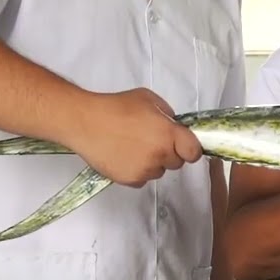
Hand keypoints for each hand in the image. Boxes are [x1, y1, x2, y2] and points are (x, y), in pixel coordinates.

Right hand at [70, 88, 202, 186]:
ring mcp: (145, 170)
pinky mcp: (130, 180)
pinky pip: (142, 179)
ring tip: (133, 147)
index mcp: (169, 134)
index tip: (183, 145)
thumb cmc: (116, 106)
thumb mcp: (148, 99)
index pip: (194, 152)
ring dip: (152, 163)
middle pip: (176, 163)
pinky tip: (124, 156)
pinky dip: (137, 171)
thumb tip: (174, 126)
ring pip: (158, 171)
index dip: (189, 149)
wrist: (85, 122)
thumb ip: (167, 114)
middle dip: (168, 153)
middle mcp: (160, 155)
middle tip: (151, 140)